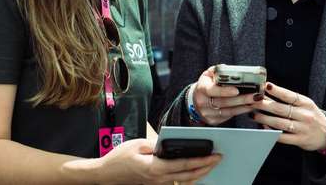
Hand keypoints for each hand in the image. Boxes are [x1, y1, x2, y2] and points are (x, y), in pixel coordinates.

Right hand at [96, 138, 220, 183]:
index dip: (201, 160)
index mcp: (154, 168)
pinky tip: (196, 173)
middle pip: (188, 176)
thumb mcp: (138, 144)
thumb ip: (157, 145)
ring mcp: (158, 184)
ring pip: (184, 182)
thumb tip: (172, 144)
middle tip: (219, 159)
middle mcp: (159, 179)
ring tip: (211, 165)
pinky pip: (177, 183)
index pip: (183, 165)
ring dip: (200, 174)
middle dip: (206, 167)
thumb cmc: (120, 157)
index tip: (214, 155)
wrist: (107, 173)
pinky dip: (189, 178)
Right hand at [192, 66, 260, 125]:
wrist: (196, 99)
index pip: (212, 90)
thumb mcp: (208, 75)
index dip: (225, 91)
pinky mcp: (213, 121)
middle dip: (242, 99)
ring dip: (244, 106)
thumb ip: (218, 70)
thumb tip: (231, 69)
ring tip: (256, 101)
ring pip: (228, 111)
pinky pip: (229, 117)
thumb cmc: (205, 84)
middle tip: (255, 95)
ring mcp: (207, 114)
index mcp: (201, 89)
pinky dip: (240, 111)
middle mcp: (203, 103)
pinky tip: (249, 106)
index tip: (237, 90)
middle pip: (224, 102)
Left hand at [252, 82, 325, 150]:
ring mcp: (303, 128)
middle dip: (264, 105)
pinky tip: (263, 128)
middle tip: (252, 102)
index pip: (290, 95)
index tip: (266, 86)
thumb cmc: (311, 116)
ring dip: (264, 119)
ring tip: (253, 115)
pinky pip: (283, 137)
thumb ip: (289, 99)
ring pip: (280, 123)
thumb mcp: (305, 104)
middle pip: (281, 109)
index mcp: (306, 103)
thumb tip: (267, 90)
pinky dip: (271, 132)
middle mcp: (305, 115)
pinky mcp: (300, 140)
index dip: (277, 90)